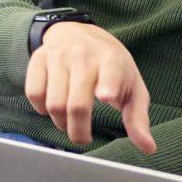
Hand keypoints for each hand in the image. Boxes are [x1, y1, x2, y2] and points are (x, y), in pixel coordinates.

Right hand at [24, 22, 156, 153]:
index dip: (109, 85)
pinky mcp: (39, 59)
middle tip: (83, 138)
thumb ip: (138, 118)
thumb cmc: (111, 68)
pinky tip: (52, 108)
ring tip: (70, 123)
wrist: (79, 33)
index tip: (107, 97)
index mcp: (112, 60)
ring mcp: (58, 55)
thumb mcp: (131, 87)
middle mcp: (83, 54)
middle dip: (78, 131)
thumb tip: (148, 148)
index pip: (110, 72)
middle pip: (77, 104)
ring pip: (54, 103)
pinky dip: (41, 108)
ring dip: (61, 123)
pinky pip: (34, 93)